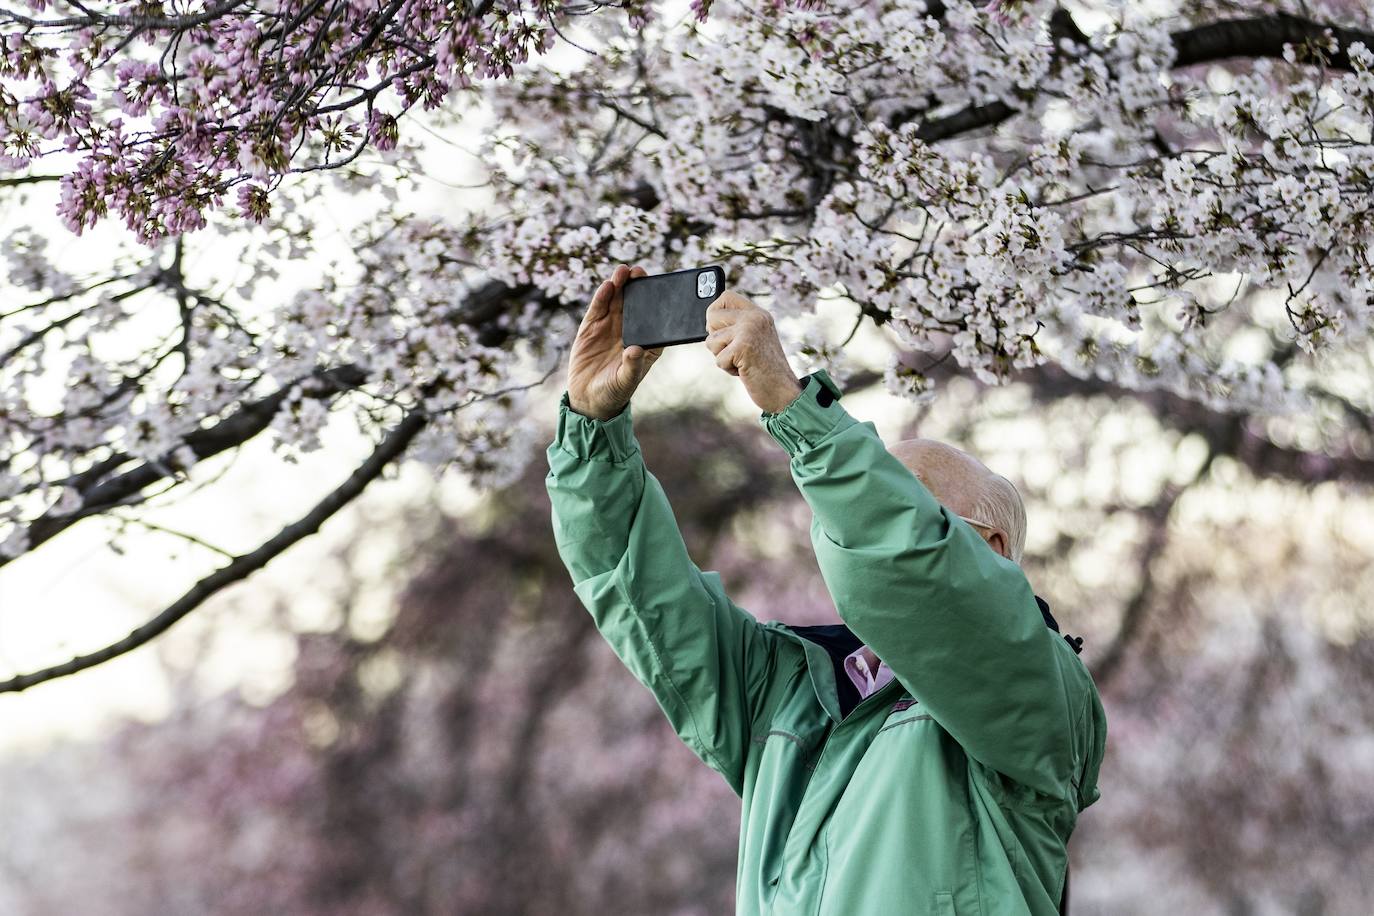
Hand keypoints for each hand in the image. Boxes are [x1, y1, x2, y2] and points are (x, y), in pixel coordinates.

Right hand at [566, 264, 664, 420]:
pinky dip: (602, 296)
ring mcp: (610, 327)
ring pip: (617, 301)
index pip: (655, 319)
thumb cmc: (613, 392)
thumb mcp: (625, 381)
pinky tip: (607, 285)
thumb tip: (635, 350)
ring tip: (623, 271)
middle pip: (636, 303)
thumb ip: (631, 366)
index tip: (661, 288)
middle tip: (639, 271)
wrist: (588, 399)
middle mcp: (630, 331)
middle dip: (637, 286)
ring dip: (620, 285)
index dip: (658, 303)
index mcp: (645, 343)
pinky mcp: (591, 328)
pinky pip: (598, 308)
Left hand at [703, 290, 802, 413]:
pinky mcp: (743, 347)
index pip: (726, 296)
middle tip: (735, 351)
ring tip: (743, 362)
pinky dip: (728, 369)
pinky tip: (745, 371)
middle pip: (711, 316)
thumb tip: (709, 320)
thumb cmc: (766, 370)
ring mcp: (749, 330)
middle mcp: (754, 318)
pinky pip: (718, 359)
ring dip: (723, 357)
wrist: (785, 392)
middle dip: (716, 338)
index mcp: (758, 314)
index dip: (715, 312)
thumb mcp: (754, 341)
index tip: (720, 328)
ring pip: (711, 341)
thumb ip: (737, 327)